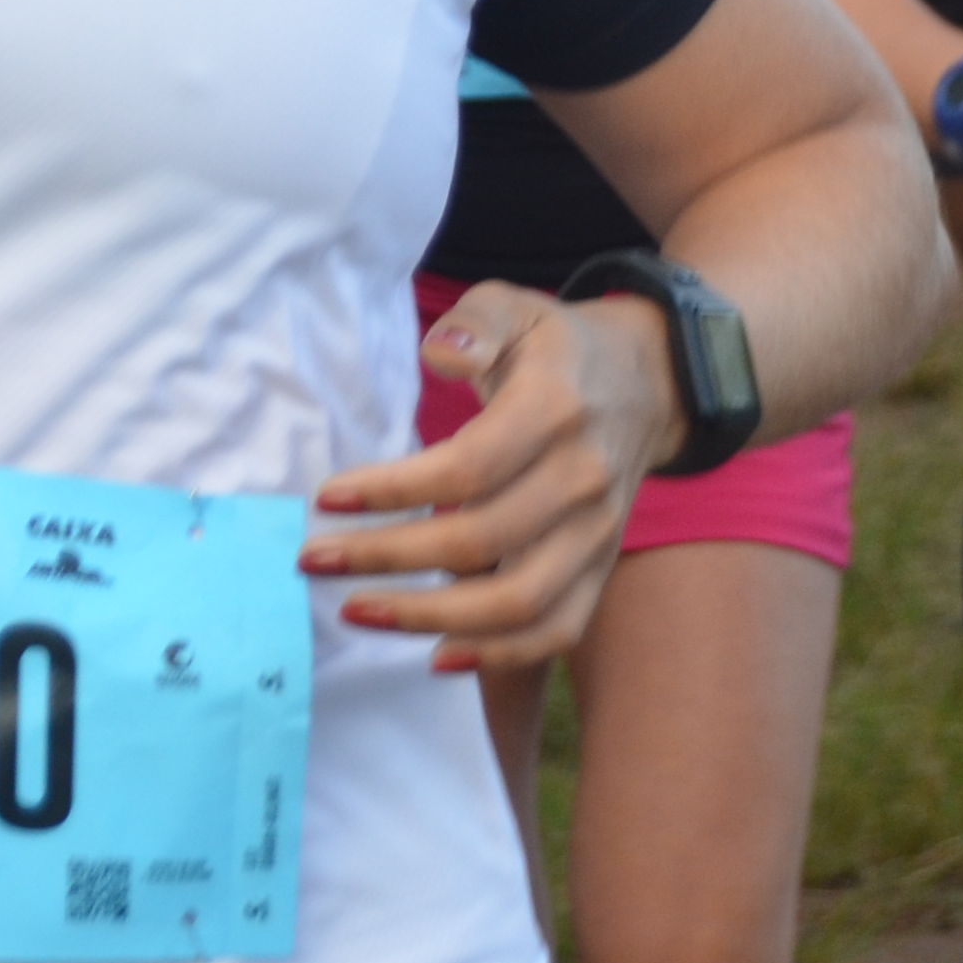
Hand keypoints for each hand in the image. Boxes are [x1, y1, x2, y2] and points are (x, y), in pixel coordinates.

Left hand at [302, 283, 676, 671]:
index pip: (468, 467)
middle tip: (314, 561)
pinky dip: (500, 654)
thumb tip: (440, 355)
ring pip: (518, 601)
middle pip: (481, 541)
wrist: (648, 384)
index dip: (394, 489)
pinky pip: (557, 628)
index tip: (327, 499)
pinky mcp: (601, 567)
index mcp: (555, 411)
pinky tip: (435, 655)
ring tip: (356, 613)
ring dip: (430, 618)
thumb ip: (475, 324)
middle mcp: (583, 480)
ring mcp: (598, 533)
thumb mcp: (514, 306)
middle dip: (387, 558)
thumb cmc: (554, 347)